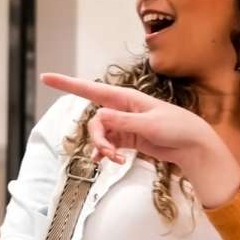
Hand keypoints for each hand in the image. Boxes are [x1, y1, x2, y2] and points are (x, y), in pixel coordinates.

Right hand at [39, 73, 239, 206]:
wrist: (193, 145)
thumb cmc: (177, 127)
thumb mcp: (151, 125)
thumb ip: (124, 122)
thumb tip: (99, 117)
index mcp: (127, 98)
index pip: (92, 89)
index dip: (68, 84)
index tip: (46, 78)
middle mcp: (122, 110)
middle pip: (95, 122)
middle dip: (97, 138)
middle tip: (108, 154)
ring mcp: (124, 125)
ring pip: (101, 135)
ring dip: (104, 149)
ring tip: (116, 160)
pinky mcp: (128, 139)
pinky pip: (109, 144)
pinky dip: (108, 153)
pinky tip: (111, 162)